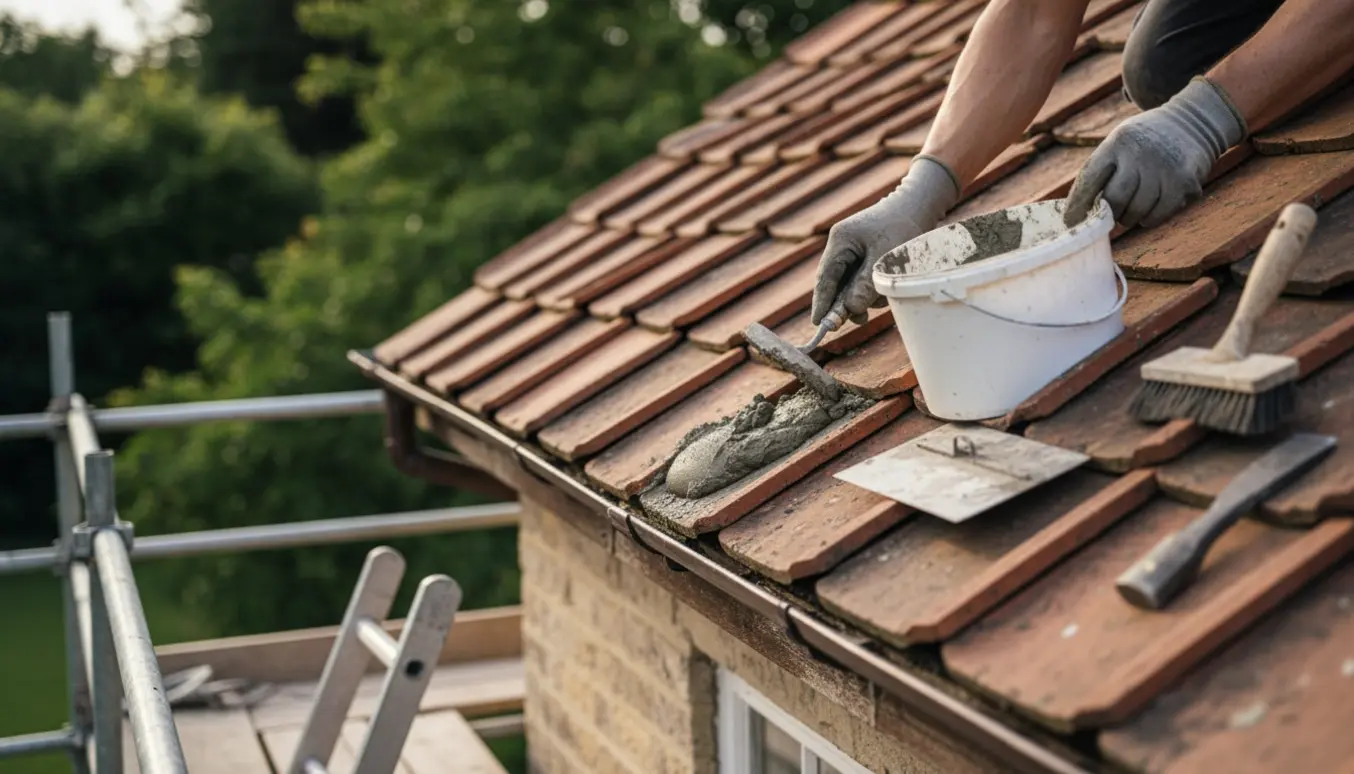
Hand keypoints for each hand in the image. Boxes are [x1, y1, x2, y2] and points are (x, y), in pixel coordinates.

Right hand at [812, 155, 959, 326]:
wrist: (918, 206)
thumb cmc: (903, 227)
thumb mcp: (885, 258)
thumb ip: (866, 285)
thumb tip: (850, 309)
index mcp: (840, 240)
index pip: (825, 278)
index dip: (822, 302)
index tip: (819, 323)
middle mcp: (841, 246)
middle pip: (834, 283)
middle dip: (845, 302)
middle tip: (860, 320)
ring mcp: (851, 251)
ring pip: (848, 284)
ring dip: (863, 296)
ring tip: (883, 298)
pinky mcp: (863, 256)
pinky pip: (860, 279)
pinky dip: (870, 289)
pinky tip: (885, 290)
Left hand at [1064, 77, 1245, 229]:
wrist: (1193, 122)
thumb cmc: (1145, 141)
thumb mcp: (1119, 142)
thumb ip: (1100, 171)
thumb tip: (1075, 214)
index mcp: (1118, 143)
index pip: (1089, 180)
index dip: (1077, 205)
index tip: (1070, 222)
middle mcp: (1140, 154)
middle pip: (1114, 202)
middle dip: (1110, 213)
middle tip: (1112, 213)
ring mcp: (1164, 169)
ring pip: (1136, 213)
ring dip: (1130, 217)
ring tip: (1133, 208)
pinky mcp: (1184, 183)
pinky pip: (1158, 216)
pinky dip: (1151, 219)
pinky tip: (1152, 207)